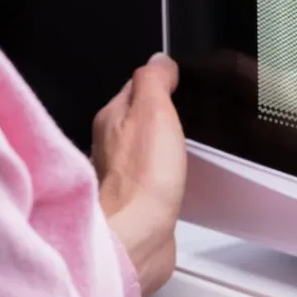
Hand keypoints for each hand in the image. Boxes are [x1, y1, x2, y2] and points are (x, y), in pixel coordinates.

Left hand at [92, 52, 186, 296]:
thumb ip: (154, 81)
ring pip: (144, 146)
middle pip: (137, 117)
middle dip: (160, 112)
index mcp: (110, 118)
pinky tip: (177, 172)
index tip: (180, 79)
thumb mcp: (154, 111)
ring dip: (161, 142)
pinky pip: (151, 174)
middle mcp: (109, 145)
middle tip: (187, 108)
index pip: (135, 86)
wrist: (139, 235)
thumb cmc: (143, 177)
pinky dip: (163, 169)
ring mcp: (122, 174)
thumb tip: (159, 60)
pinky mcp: (137, 199)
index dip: (159, 81)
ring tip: (183, 138)